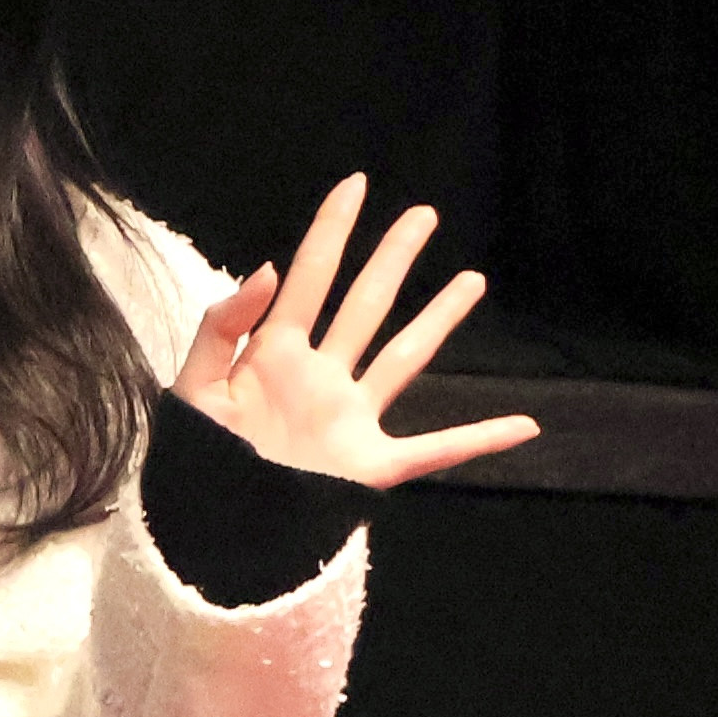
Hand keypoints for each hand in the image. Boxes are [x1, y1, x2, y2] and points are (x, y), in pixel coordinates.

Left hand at [177, 175, 541, 487]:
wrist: (212, 531)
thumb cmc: (198, 465)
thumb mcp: (194, 390)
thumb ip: (222, 328)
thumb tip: (269, 269)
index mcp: (274, 355)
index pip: (308, 277)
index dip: (331, 231)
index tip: (355, 185)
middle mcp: (320, 377)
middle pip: (366, 303)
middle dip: (393, 258)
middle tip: (423, 214)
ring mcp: (350, 418)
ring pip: (405, 357)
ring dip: (440, 319)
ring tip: (473, 279)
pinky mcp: (371, 465)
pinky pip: (436, 450)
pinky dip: (481, 439)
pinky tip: (523, 425)